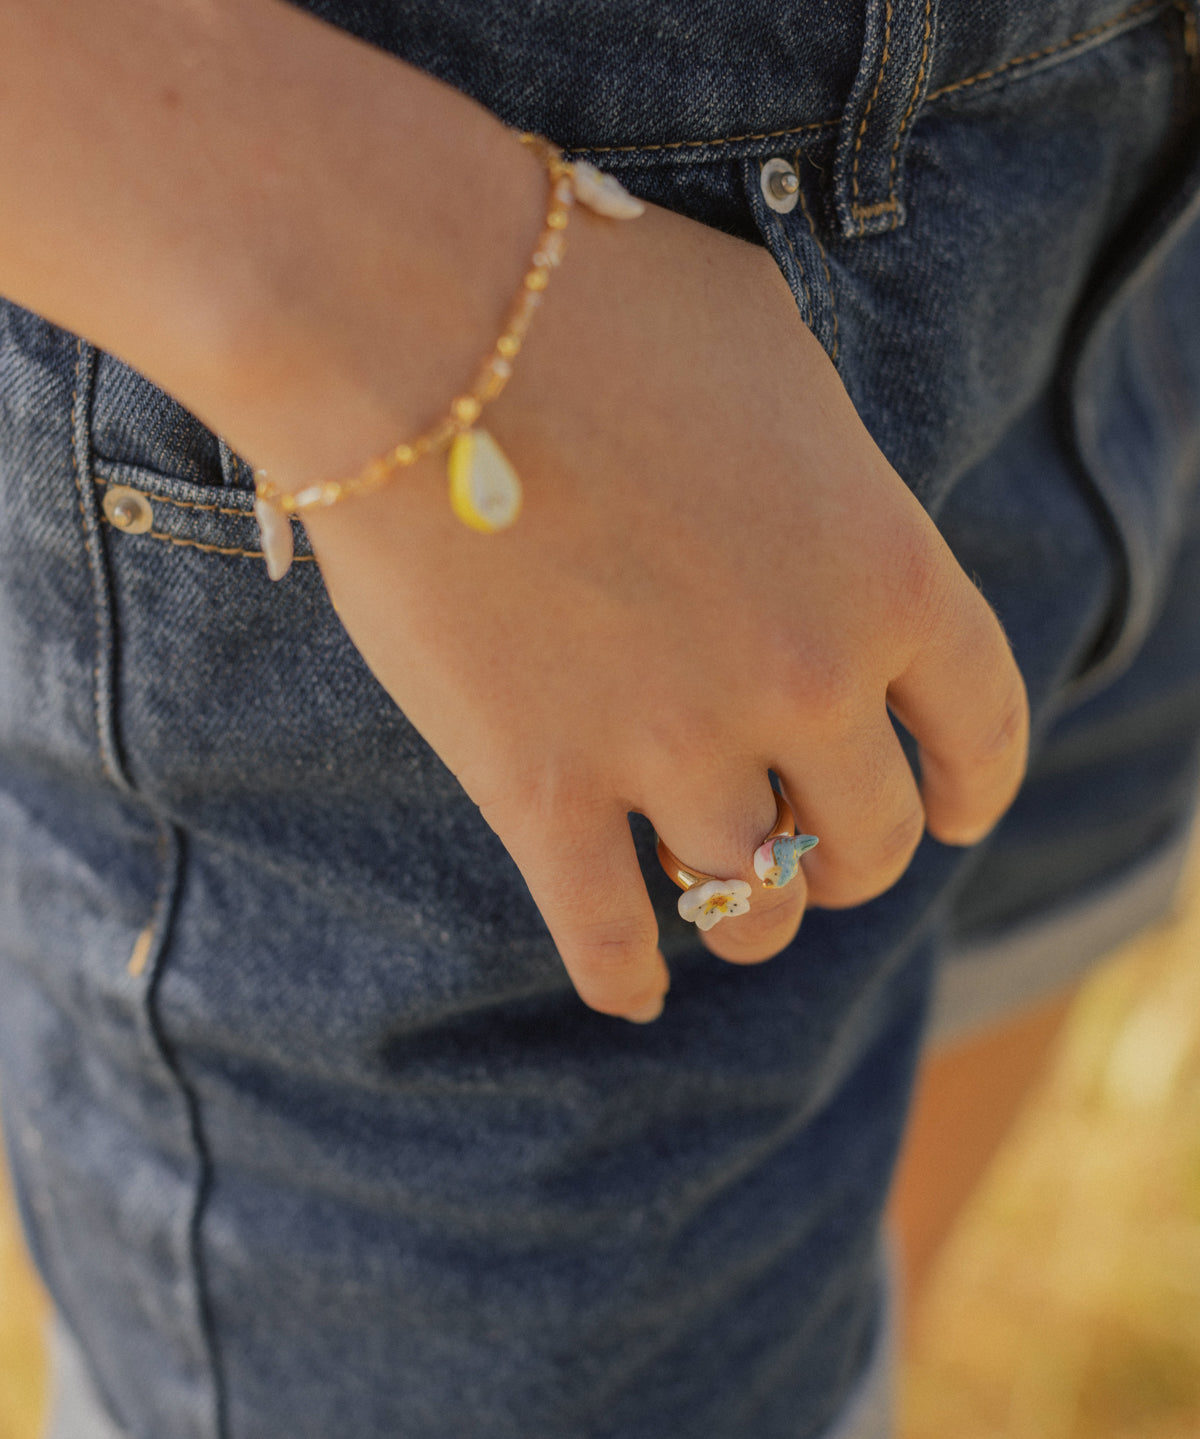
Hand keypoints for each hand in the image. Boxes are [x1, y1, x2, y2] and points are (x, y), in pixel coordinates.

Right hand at [2, 0, 1020, 1021]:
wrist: (422, 324)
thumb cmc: (603, 306)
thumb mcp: (779, 360)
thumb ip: (833, 468)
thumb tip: (826, 516)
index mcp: (885, 573)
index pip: (980, 728)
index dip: (976, 787)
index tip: (959, 811)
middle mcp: (803, 682)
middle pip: (871, 841)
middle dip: (853, 857)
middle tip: (819, 849)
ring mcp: (671, 748)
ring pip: (751, 902)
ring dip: (753, 913)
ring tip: (732, 899)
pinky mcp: (542, 790)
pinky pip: (604, 936)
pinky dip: (624, 977)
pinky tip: (632, 991)